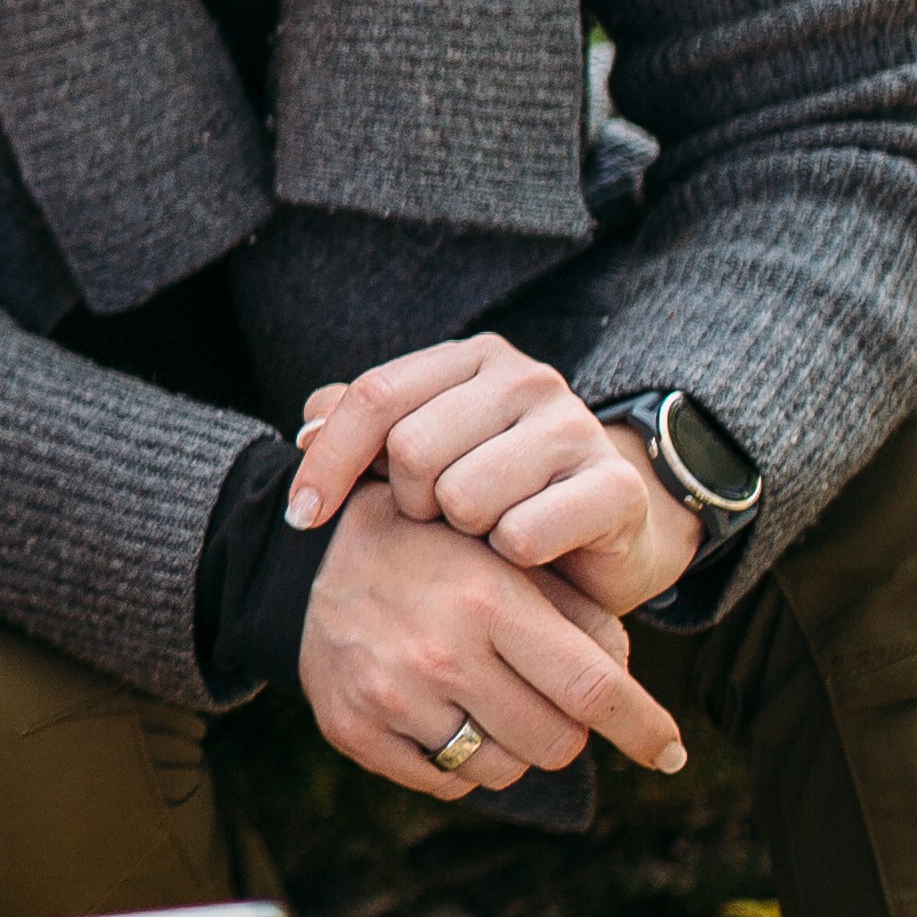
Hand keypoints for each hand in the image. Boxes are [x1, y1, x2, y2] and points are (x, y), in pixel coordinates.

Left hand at [288, 334, 702, 614]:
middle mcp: (527, 379)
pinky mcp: (614, 487)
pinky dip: (511, 558)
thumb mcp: (426, 454)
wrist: (608, 536)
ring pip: (463, 496)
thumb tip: (305, 427)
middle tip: (435, 524)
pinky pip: (521, 534)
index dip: (327, 460)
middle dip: (409, 504)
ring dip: (462, 535)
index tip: (301, 516)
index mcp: (472, 359)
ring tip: (483, 535)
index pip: (374, 396)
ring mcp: (576, 427)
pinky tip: (525, 557)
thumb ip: (364, 428)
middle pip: (413, 448)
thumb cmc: (499, 494)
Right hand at [297, 495, 687, 796]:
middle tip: (543, 697)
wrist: (301, 562)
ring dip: (512, 746)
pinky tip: (440, 714)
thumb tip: (626, 681)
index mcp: (487, 600)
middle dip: (566, 728)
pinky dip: (459, 760)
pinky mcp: (355, 732)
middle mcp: (439, 653)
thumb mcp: (502, 556)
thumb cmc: (426, 554)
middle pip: (556, 742)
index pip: (590, 688)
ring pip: (504, 771)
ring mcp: (391, 698)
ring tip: (484, 699)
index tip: (673, 753)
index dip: (643, 727)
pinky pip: (446, 782)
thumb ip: (575, 610)